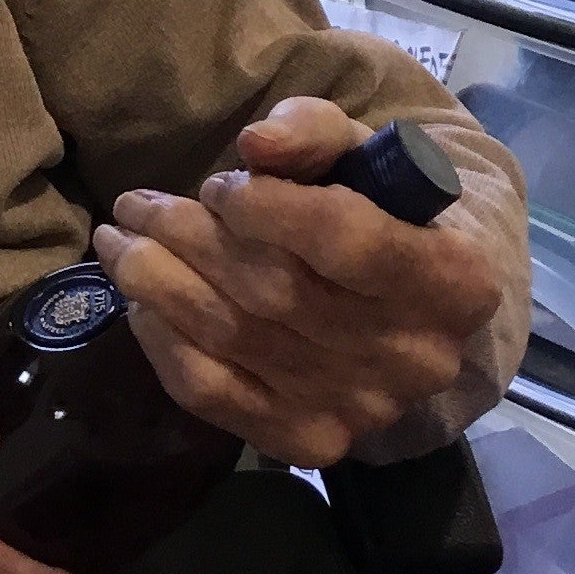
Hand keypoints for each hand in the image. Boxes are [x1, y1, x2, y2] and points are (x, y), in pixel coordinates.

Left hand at [91, 96, 500, 464]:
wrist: (420, 309)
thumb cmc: (388, 211)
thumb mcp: (365, 151)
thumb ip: (314, 130)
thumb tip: (255, 144)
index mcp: (456, 280)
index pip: (347, 240)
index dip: (267, 207)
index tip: (219, 184)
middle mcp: (417, 357)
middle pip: (277, 292)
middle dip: (186, 239)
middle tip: (134, 205)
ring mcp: (363, 409)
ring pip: (236, 340)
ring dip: (157, 284)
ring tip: (118, 241)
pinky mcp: (311, 443)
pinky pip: (216, 396)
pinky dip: (164, 345)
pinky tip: (141, 302)